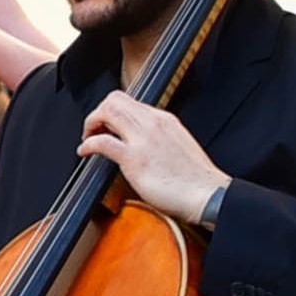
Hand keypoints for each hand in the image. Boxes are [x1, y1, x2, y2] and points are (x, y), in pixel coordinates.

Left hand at [81, 93, 236, 226]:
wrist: (210, 195)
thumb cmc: (196, 179)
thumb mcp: (177, 145)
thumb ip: (157, 138)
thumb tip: (138, 141)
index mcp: (164, 120)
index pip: (130, 102)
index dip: (112, 111)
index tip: (106, 125)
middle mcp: (154, 123)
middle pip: (114, 100)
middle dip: (98, 112)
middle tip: (93, 130)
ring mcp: (144, 139)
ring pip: (107, 111)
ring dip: (91, 123)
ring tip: (88, 138)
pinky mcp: (135, 159)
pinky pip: (102, 142)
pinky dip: (88, 144)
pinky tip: (85, 152)